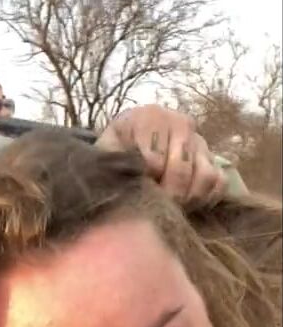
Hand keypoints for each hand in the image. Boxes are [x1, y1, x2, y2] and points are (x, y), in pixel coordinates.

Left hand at [96, 105, 226, 204]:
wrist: (136, 135)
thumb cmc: (119, 145)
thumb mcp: (107, 148)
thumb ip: (111, 159)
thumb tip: (124, 181)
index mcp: (150, 118)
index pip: (154, 160)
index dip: (146, 182)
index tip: (138, 191)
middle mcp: (179, 123)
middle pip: (181, 170)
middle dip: (168, 195)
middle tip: (157, 207)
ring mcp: (199, 140)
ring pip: (205, 176)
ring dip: (189, 199)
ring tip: (173, 207)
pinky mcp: (212, 157)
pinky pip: (219, 182)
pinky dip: (206, 198)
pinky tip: (189, 204)